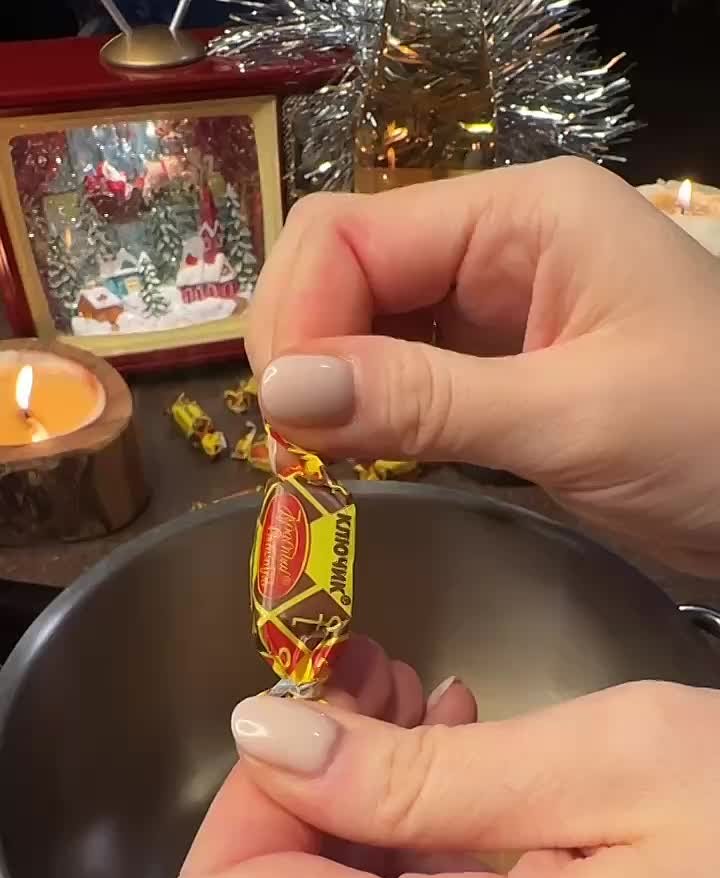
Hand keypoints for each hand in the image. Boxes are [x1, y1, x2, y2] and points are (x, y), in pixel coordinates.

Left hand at [167, 675, 719, 877]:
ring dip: (366, 819)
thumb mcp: (615, 760)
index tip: (316, 713)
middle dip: (311, 793)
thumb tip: (264, 736)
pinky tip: (477, 782)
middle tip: (383, 681)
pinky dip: (419, 866)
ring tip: (434, 712)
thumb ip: (414, 768)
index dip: (243, 799)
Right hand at [246, 158, 719, 575]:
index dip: (299, 318)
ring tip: (315, 459)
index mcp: (523, 216)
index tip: (282, 416)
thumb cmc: (714, 440)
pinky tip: (355, 456)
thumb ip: (425, 402)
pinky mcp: (499, 374)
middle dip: (304, 349)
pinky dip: (368, 415)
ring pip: (366, 327)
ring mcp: (498, 311)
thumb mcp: (572, 417)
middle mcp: (499, 248)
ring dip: (328, 386)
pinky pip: (403, 377)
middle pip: (347, 270)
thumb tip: (278, 393)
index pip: (353, 233)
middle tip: (292, 445)